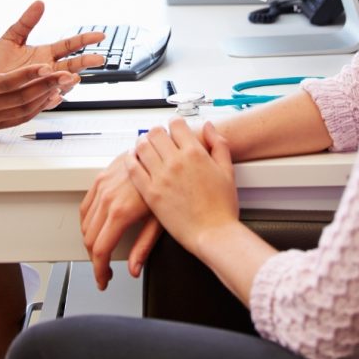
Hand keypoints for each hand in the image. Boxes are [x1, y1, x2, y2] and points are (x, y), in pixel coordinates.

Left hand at [0, 0, 104, 93]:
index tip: (100, 35)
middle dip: (86, 62)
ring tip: (73, 78)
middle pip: (72, 65)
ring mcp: (43, 86)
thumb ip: (26, 22)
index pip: (70, 45)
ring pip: (62, 84)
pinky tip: (56, 95)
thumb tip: (39, 3)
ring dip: (69, 82)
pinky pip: (46, 102)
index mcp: (46, 54)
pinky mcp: (34, 100)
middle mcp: (49, 70)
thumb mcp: (11, 37)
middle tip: (98, 59)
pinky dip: (53, 99)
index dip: (85, 39)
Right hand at [0, 21, 78, 134]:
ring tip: (65, 83)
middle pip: (20, 97)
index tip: (46, 65)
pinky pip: (22, 118)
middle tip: (66, 73)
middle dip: (46, 85)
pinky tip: (53, 96)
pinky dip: (39, 107)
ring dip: (47, 96)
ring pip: (25, 109)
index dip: (27, 75)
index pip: (5, 83)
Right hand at [80, 153, 161, 289]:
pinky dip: (87, 220)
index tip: (103, 279)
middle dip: (95, 259)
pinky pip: (86, 204)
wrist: (165, 151)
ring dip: (90, 240)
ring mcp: (102, 186)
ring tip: (102, 251)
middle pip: (89, 238)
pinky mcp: (101, 177)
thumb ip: (144, 246)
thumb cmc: (170, 182)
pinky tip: (97, 226)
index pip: (100, 250)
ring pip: (84, 222)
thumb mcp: (160, 219)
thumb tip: (134, 269)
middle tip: (105, 269)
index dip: (100, 270)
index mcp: (120, 212)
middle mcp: (107, 198)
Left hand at [126, 119, 239, 259]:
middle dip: (156, 132)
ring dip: (142, 143)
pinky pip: (133, 168)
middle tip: (157, 137)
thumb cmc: (222, 207)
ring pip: (142, 147)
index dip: (174, 124)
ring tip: (144, 146)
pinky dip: (130, 160)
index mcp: (195, 153)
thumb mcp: (227, 170)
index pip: (176, 124)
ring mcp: (161, 176)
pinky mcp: (150, 193)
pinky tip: (132, 159)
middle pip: (155, 132)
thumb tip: (208, 127)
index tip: (173, 128)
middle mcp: (176, 161)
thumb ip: (218, 144)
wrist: (214, 234)